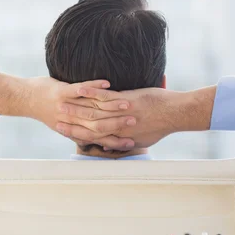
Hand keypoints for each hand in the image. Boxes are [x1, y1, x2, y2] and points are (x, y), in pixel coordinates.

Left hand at [0, 72, 138, 149]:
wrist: (27, 99)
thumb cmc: (50, 112)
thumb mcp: (68, 126)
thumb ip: (85, 134)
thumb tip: (104, 143)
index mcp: (74, 131)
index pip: (98, 139)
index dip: (116, 142)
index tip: (132, 142)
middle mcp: (71, 122)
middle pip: (98, 126)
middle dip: (118, 125)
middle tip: (135, 123)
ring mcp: (66, 107)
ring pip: (92, 109)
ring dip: (111, 106)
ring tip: (128, 104)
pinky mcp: (61, 93)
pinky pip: (80, 90)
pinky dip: (94, 87)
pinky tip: (108, 83)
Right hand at [57, 85, 216, 149]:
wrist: (177, 114)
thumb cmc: (163, 125)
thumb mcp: (144, 138)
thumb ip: (132, 140)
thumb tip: (126, 143)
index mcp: (120, 137)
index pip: (93, 138)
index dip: (76, 135)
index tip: (63, 130)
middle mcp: (118, 128)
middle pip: (88, 126)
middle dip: (71, 122)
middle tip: (56, 118)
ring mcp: (121, 114)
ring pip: (93, 112)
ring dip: (76, 108)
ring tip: (61, 103)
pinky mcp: (127, 101)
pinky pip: (106, 98)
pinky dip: (92, 93)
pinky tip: (79, 90)